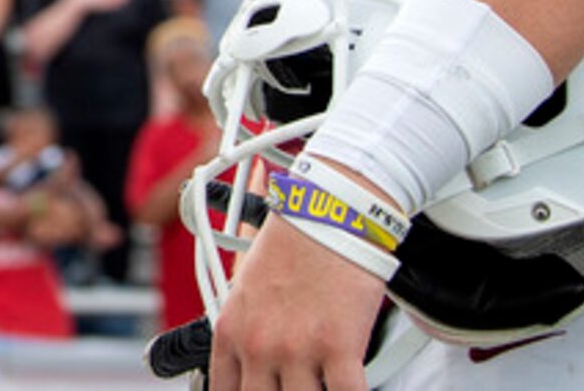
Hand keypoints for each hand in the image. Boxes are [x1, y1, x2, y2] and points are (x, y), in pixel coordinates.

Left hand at [208, 212, 389, 390]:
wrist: (326, 211)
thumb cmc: (290, 243)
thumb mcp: (245, 285)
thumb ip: (244, 329)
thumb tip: (251, 364)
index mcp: (231, 330)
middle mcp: (259, 345)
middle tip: (295, 384)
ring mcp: (297, 349)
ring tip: (323, 382)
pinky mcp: (339, 347)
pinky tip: (353, 387)